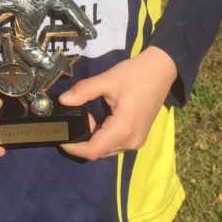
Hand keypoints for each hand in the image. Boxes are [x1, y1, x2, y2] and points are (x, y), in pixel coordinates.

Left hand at [58, 47, 177, 160]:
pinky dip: (104, 135)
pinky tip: (99, 119)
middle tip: (72, 119)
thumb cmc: (136, 74)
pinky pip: (116, 144)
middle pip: (99, 152)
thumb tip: (63, 100)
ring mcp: (137, 141)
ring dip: (93, 137)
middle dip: (82, 140)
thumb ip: (83, 91)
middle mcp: (131, 141)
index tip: (60, 136)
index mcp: (123, 129)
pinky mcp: (138, 137)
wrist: (162, 70)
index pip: (92, 150)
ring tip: (87, 115)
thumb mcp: (107, 79)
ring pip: (107, 149)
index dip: (73, 147)